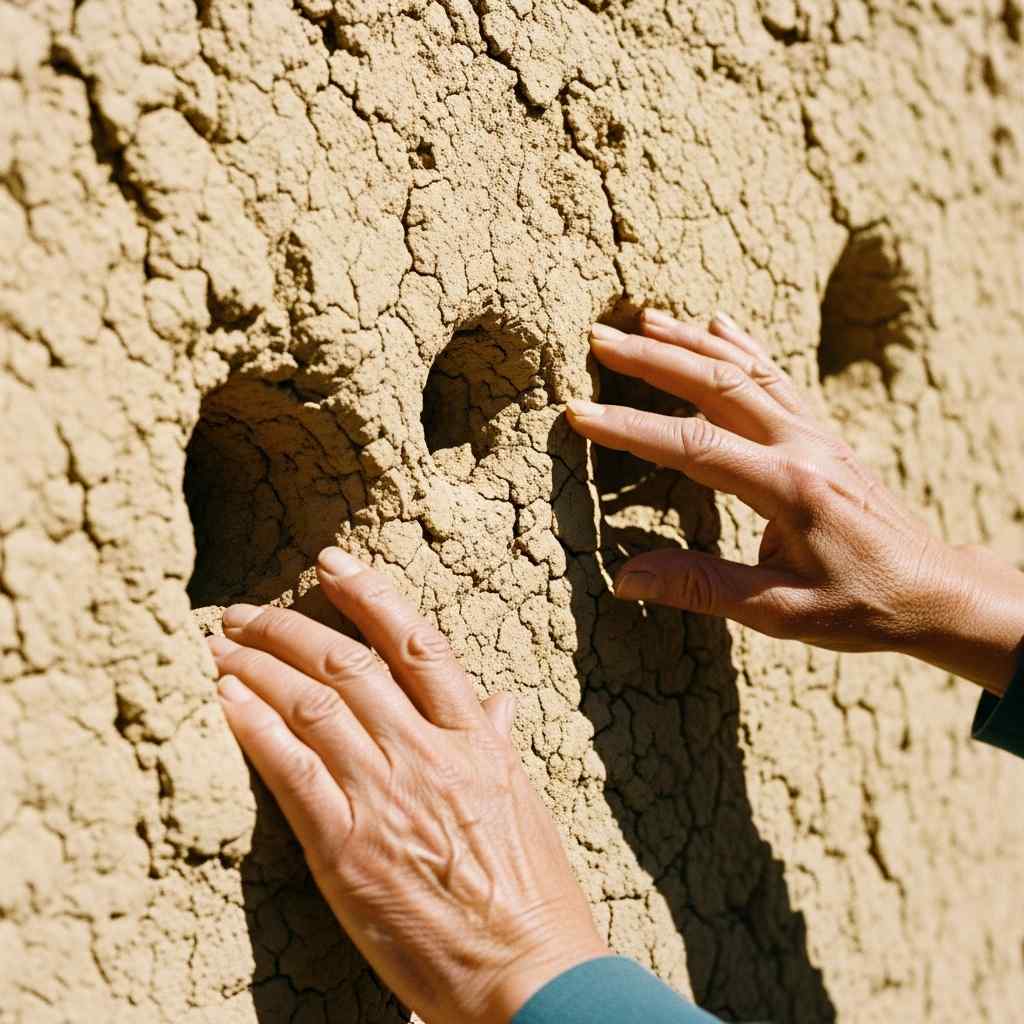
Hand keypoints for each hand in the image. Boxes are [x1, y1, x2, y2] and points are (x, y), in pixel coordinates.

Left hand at [207, 550, 605, 1023]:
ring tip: (220, 644)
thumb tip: (498, 702)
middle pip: (349, 665)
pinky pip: (292, 772)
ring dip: (258, 665)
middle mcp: (428, 754)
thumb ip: (498, 742)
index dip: (371, 594)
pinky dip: (254, 728)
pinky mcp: (347, 850)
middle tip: (244, 610)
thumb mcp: (524, 802)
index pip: (418, 643)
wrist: (529, 973)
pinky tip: (225, 700)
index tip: (332, 562)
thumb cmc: (533, 892)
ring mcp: (386, 798)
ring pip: (313, 705)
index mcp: (475, 739)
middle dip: (289, 626)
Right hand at [567, 309, 1023, 694]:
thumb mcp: (781, 612)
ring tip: (643, 319)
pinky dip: (741, 345)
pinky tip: (717, 322)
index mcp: (787, 488)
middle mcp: (802, 445)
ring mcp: (815, 432)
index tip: (581, 412)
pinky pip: (775, 375)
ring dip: (690, 341)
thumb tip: (626, 577)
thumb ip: (704, 588)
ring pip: (745, 369)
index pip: (693, 447)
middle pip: (716, 385)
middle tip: (599, 338)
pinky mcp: (822, 432)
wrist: (934, 589)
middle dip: (652, 359)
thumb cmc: (861, 605)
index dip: (631, 429)